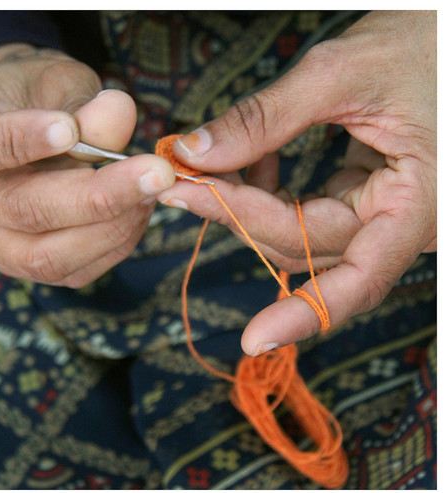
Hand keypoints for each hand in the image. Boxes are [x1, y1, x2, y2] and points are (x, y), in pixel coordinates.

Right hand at [0, 44, 174, 286]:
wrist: (24, 133)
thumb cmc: (36, 102)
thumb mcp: (51, 85)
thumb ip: (80, 103)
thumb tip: (120, 112)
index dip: (18, 141)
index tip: (68, 129)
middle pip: (23, 212)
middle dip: (100, 196)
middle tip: (157, 172)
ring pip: (47, 255)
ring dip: (113, 226)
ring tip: (152, 190)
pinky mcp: (27, 265)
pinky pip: (74, 270)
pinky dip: (116, 244)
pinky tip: (140, 212)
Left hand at [158, 11, 435, 354]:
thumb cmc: (425, 41)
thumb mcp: (340, 73)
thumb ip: (264, 118)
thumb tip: (195, 152)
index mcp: (418, 205)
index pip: (359, 279)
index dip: (306, 314)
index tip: (252, 339)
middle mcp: (402, 222)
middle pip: (306, 247)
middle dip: (240, 216)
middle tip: (182, 187)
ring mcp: (381, 212)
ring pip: (298, 235)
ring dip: (248, 205)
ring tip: (208, 167)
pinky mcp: (363, 198)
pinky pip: (304, 213)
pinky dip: (269, 192)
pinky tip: (252, 160)